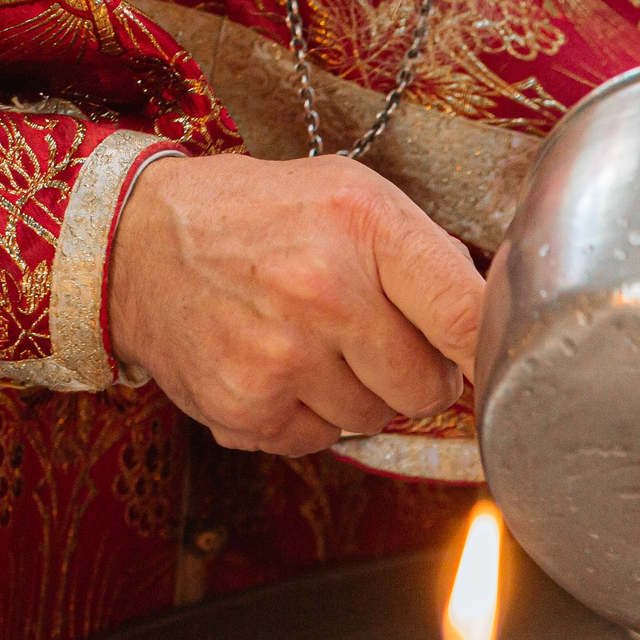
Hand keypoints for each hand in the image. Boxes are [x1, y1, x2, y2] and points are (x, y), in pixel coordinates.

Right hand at [107, 153, 481, 456]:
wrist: (139, 242)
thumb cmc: (262, 219)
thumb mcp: (354, 197)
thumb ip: (430, 260)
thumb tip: (497, 331)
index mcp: (362, 225)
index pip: (466, 317)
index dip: (492, 353)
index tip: (501, 364)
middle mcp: (321, 290)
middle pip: (428, 387)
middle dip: (413, 372)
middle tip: (371, 336)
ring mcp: (279, 356)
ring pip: (375, 420)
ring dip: (357, 394)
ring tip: (312, 342)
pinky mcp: (245, 408)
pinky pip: (320, 442)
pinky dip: (306, 416)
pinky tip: (276, 367)